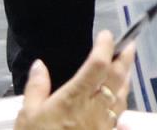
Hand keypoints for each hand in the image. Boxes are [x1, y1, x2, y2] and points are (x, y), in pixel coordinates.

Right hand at [15, 30, 134, 129]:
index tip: (105, 35)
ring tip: (127, 69)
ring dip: (126, 80)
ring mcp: (102, 126)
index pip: (96, 66)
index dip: (104, 47)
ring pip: (121, 98)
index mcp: (73, 99)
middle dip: (124, 60)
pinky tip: (123, 103)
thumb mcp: (27, 116)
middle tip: (129, 46)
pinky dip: (122, 106)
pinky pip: (119, 119)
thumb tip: (39, 65)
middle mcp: (93, 110)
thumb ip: (36, 88)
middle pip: (115, 79)